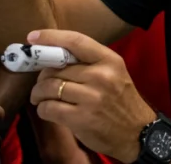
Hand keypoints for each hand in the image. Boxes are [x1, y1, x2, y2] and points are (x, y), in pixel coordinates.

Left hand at [28, 30, 155, 162]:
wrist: (137, 132)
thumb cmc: (121, 100)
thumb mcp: (114, 73)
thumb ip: (88, 63)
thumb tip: (52, 57)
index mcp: (109, 60)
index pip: (76, 41)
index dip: (51, 37)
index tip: (33, 37)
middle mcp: (101, 76)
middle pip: (56, 69)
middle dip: (42, 76)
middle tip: (41, 84)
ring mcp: (91, 98)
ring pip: (49, 88)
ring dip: (38, 93)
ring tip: (40, 97)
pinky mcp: (81, 118)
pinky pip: (49, 108)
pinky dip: (42, 109)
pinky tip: (47, 110)